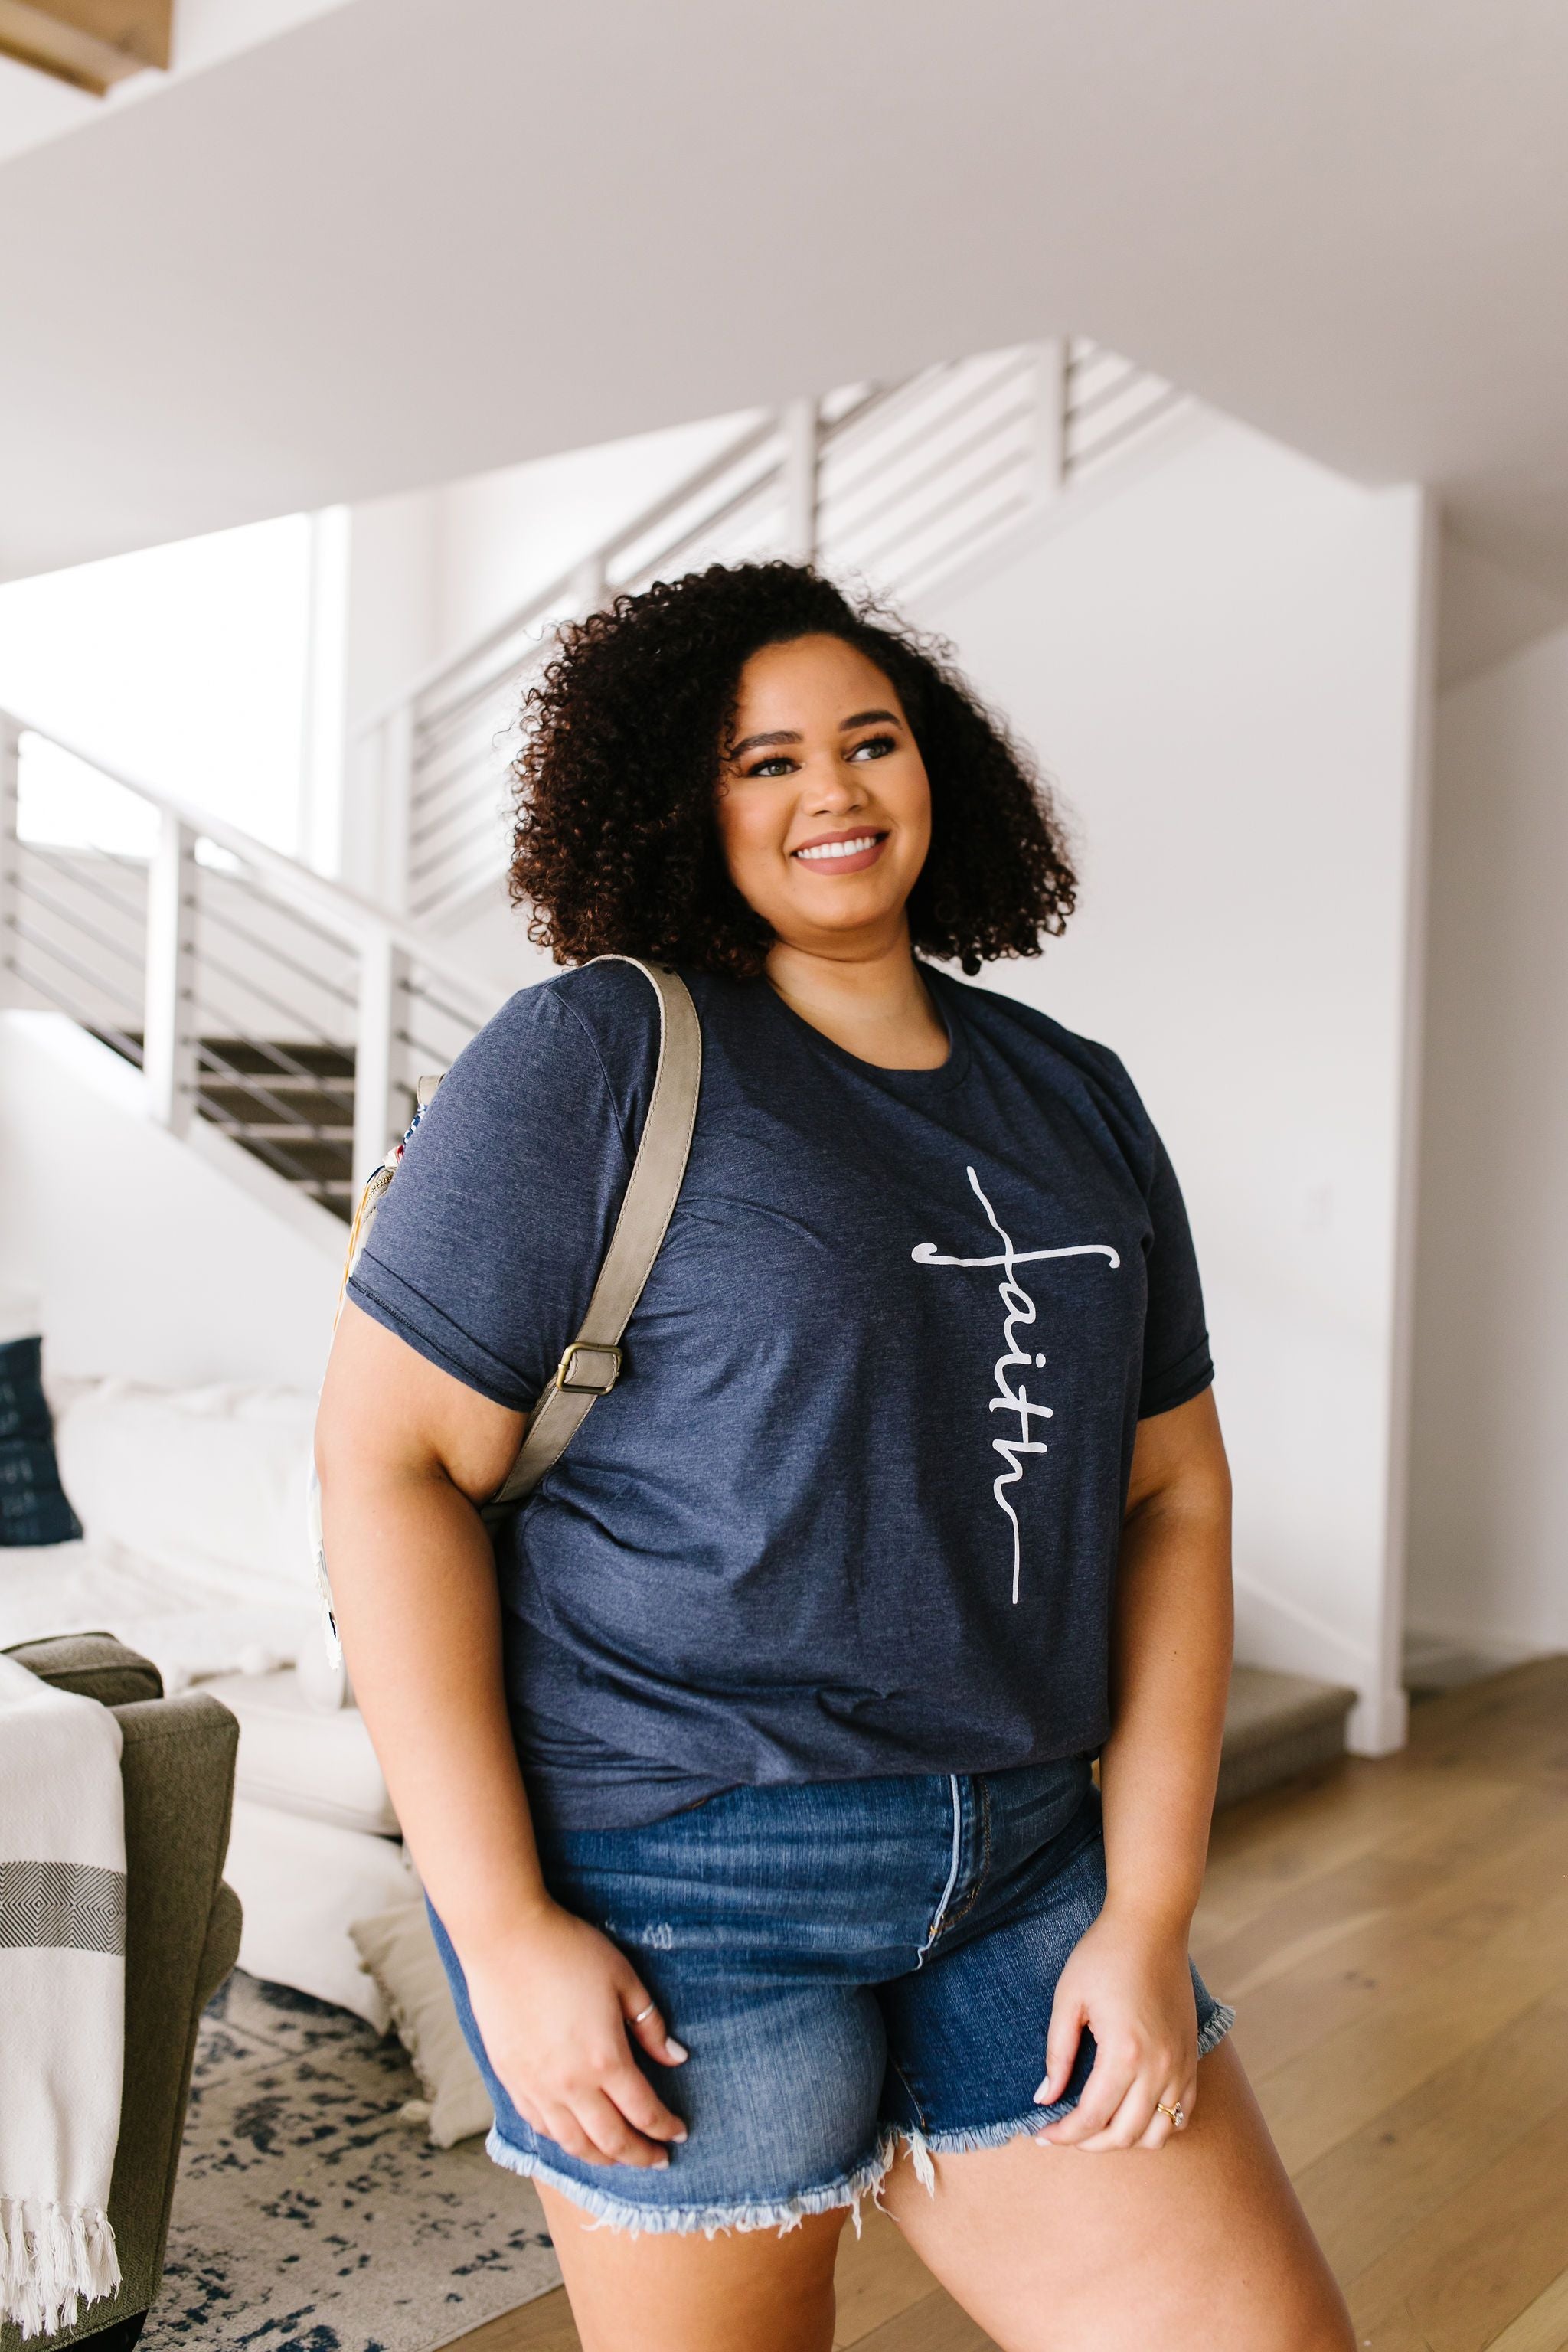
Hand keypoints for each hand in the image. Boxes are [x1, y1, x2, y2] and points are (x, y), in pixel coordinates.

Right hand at [461, 1900, 689, 2167]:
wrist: (505, 1938)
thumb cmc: (569, 1950)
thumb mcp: (623, 1978)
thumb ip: (650, 2024)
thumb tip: (676, 2058)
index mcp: (605, 2059)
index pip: (643, 2111)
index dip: (665, 2128)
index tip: (679, 2135)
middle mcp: (570, 2084)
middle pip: (612, 2140)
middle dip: (639, 2156)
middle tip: (657, 2160)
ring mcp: (536, 2087)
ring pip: (573, 2144)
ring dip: (602, 2158)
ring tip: (619, 2157)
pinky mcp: (511, 2080)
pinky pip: (540, 2126)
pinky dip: (564, 2141)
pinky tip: (576, 2136)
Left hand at [1032, 1904, 1197, 2151]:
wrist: (1151, 1925)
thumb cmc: (1104, 1955)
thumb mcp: (1068, 1999)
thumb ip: (1057, 2054)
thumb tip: (1046, 2098)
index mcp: (1124, 2053)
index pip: (1091, 2118)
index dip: (1063, 2134)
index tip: (1041, 2134)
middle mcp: (1159, 2067)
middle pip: (1124, 2136)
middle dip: (1088, 2143)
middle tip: (1062, 2131)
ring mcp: (1181, 2065)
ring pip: (1157, 2134)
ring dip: (1124, 2140)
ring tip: (1095, 2126)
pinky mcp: (1192, 2058)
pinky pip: (1182, 2114)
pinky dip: (1156, 2125)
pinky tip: (1130, 2112)